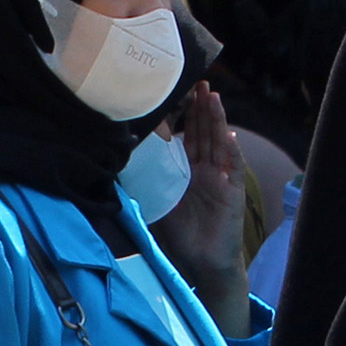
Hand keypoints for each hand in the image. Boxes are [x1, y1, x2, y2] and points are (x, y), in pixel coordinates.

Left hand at [154, 82, 248, 300]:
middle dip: (201, 108)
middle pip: (204, 133)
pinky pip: (233, 168)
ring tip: (213, 96)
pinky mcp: (233, 192)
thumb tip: (113, 170)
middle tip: (198, 82)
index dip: (184, 116)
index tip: (177, 92)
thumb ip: (143, 187)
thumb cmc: (182, 236)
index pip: (187, 137)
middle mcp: (206, 170)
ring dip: (217, 120)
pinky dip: (232, 152)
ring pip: (219, 143)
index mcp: (188, 171)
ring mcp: (221, 179)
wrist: (203, 263)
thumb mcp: (157, 206)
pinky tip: (230, 135)